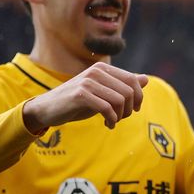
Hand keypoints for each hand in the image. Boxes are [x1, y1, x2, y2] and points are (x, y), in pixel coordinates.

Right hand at [22, 62, 148, 132]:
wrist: (47, 109)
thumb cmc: (78, 101)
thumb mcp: (103, 92)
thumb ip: (122, 85)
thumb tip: (145, 79)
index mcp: (103, 68)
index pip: (133, 80)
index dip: (138, 97)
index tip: (132, 110)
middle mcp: (96, 71)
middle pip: (129, 91)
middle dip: (129, 109)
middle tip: (120, 118)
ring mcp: (88, 81)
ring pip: (120, 100)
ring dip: (120, 116)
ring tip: (113, 121)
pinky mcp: (80, 94)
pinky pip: (107, 108)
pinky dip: (112, 119)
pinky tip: (107, 124)